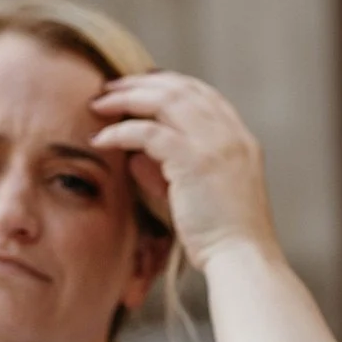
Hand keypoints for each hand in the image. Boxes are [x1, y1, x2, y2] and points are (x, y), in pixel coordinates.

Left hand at [90, 73, 278, 269]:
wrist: (243, 258)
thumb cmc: (222, 237)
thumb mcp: (200, 196)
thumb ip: (169, 172)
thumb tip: (134, 155)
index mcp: (241, 140)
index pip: (202, 94)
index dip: (168, 84)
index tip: (139, 88)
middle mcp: (231, 134)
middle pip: (182, 88)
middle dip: (141, 83)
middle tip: (110, 87)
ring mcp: (216, 144)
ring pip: (165, 100)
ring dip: (127, 98)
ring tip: (99, 104)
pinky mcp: (195, 160)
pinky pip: (148, 132)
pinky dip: (120, 131)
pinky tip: (101, 139)